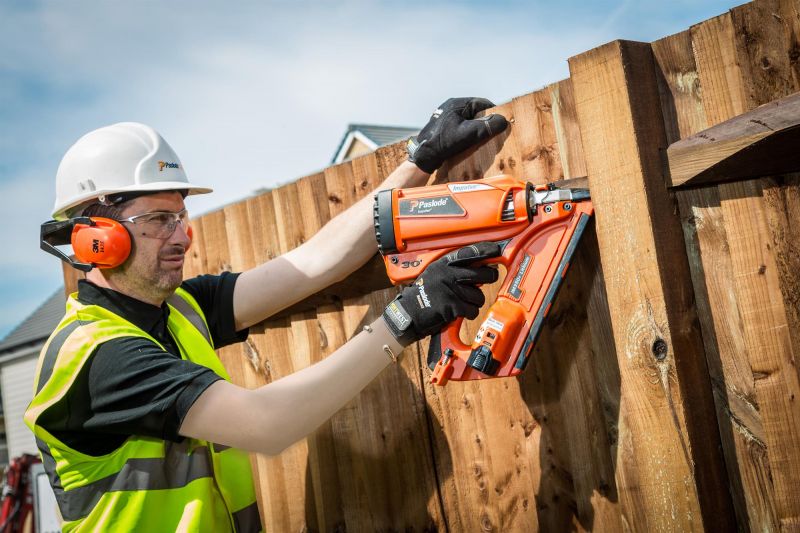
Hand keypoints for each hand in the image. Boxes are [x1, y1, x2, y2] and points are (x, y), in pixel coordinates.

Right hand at [382, 242, 500, 345]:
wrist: (408, 313)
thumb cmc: (424, 295)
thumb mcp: (435, 274)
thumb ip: (454, 270)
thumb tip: (481, 269)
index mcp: (443, 264)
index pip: (468, 253)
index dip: (484, 250)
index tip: (496, 250)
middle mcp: (447, 274)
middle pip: (481, 273)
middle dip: (490, 276)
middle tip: (490, 278)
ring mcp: (450, 289)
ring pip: (478, 295)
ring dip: (474, 302)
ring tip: (463, 302)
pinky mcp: (452, 305)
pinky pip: (472, 310)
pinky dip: (469, 314)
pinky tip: (459, 313)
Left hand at [407, 97, 508, 173]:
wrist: (424, 156)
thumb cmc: (444, 142)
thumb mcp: (469, 134)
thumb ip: (486, 126)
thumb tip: (503, 121)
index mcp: (457, 103)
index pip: (482, 103)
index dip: (493, 113)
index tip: (500, 123)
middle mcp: (451, 106)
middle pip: (475, 111)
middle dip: (484, 120)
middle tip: (491, 132)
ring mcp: (446, 115)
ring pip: (468, 118)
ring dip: (476, 126)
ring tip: (481, 137)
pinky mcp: (443, 125)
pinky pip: (460, 124)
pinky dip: (467, 131)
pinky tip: (468, 140)